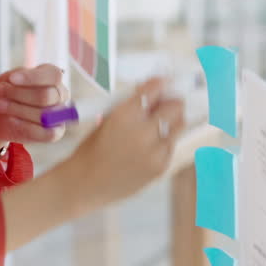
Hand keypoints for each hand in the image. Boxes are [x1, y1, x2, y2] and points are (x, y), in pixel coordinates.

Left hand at [0, 64, 69, 146]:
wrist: (2, 113)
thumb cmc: (9, 91)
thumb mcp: (8, 80)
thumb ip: (13, 79)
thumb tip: (13, 80)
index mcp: (53, 77)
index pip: (53, 75)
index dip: (32, 78)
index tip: (11, 79)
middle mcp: (61, 95)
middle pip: (45, 96)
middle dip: (19, 94)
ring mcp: (59, 115)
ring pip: (43, 115)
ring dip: (17, 109)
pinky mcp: (55, 133)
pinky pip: (44, 133)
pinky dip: (24, 126)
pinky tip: (10, 119)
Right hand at [60, 77, 185, 213]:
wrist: (86, 184)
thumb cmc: (91, 150)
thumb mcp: (107, 120)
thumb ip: (130, 106)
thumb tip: (150, 93)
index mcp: (125, 114)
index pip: (154, 90)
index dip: (160, 84)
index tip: (163, 82)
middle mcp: (143, 131)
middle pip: (175, 106)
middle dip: (170, 101)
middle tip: (164, 103)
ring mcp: (155, 151)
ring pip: (179, 125)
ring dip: (172, 120)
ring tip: (160, 123)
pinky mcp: (161, 166)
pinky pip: (171, 145)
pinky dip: (165, 141)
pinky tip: (151, 145)